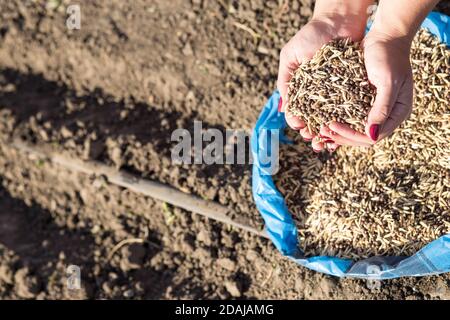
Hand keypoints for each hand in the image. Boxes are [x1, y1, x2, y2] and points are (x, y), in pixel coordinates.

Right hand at [277, 13, 366, 151]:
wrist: (339, 19)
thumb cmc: (311, 35)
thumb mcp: (291, 57)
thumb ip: (285, 81)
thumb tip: (284, 108)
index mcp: (301, 87)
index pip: (297, 111)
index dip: (299, 123)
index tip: (303, 130)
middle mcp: (317, 92)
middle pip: (314, 119)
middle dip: (315, 132)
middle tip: (316, 143)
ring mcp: (335, 91)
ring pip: (331, 117)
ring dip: (330, 132)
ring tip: (330, 142)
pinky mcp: (352, 87)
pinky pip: (348, 108)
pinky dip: (346, 121)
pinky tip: (346, 130)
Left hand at [320, 30, 413, 146]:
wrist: (385, 36)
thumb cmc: (389, 56)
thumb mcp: (387, 81)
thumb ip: (382, 107)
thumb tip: (372, 135)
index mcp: (398, 113)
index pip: (372, 137)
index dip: (351, 136)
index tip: (332, 127)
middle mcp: (387, 115)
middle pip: (362, 137)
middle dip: (341, 137)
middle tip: (321, 132)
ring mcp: (375, 108)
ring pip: (354, 129)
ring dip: (337, 132)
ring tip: (319, 129)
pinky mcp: (363, 101)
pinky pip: (349, 116)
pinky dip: (337, 120)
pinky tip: (322, 119)